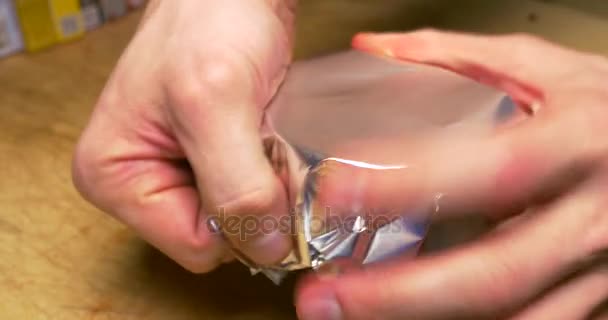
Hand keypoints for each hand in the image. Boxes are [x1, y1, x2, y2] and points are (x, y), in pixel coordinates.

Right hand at [72, 0, 295, 272]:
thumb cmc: (207, 22)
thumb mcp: (214, 104)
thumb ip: (235, 187)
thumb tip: (264, 249)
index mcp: (115, 178)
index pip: (194, 247)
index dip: (241, 223)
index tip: (264, 175)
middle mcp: (142, 183)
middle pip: (219, 236)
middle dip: (255, 201)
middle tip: (263, 146)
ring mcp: (177, 173)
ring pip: (241, 217)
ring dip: (267, 185)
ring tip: (264, 134)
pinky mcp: (208, 161)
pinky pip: (252, 193)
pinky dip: (272, 173)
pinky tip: (268, 136)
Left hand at [295, 30, 607, 319]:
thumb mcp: (546, 68)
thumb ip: (458, 56)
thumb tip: (376, 46)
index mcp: (576, 142)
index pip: (490, 169)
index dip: (411, 183)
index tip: (338, 188)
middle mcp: (592, 214)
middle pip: (495, 271)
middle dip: (401, 293)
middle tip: (324, 298)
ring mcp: (601, 266)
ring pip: (518, 318)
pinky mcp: (601, 295)